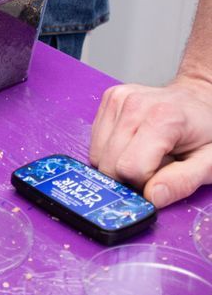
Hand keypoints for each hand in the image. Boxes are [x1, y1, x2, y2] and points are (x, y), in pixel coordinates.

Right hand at [90, 73, 211, 207]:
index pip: (130, 168)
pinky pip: (95, 141)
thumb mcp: (209, 163)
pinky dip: (110, 150)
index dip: (144, 183)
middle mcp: (135, 104)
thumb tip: (152, 198)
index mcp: (163, 118)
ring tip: (144, 152)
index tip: (161, 176)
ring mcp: (118, 99)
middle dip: (128, 175)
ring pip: (97, 155)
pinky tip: (132, 142)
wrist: (197, 99)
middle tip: (154, 166)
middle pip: (109, 163)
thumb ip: (183, 182)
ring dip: (117, 163)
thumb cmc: (205, 132)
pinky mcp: (108, 98)